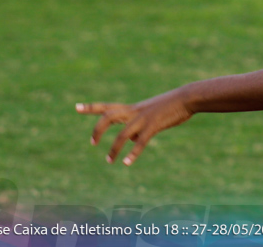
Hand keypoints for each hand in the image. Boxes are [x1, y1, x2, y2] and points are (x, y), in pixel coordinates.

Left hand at [76, 90, 193, 165]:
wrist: (186, 98)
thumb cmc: (169, 105)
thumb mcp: (149, 114)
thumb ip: (137, 127)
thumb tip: (130, 141)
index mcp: (132, 108)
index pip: (107, 106)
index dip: (91, 107)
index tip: (76, 107)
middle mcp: (134, 112)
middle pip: (109, 117)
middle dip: (98, 129)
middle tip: (92, 143)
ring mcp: (143, 118)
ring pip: (123, 133)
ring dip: (114, 148)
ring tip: (109, 161)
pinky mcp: (154, 126)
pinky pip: (141, 141)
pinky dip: (133, 153)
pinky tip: (127, 163)